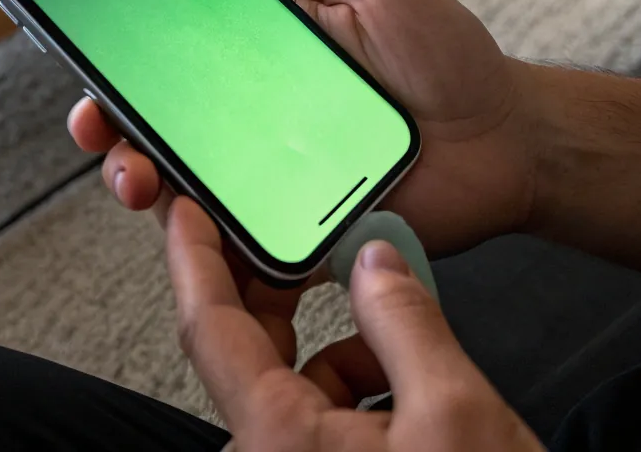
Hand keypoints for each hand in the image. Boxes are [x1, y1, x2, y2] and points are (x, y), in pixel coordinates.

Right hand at [69, 0, 537, 255]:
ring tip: (137, 179)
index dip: (119, 57)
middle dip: (110, 127)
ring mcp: (271, 177)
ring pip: (183, 189)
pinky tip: (194, 236)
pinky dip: (205, 249)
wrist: (508, 138)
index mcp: (258, 56)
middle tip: (96, 123)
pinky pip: (237, 246)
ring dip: (141, 182)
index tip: (85, 50)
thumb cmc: (445, 56)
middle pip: (158, 126)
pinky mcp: (297, 231)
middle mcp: (251, 118)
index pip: (169, 56)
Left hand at [167, 197, 542, 451]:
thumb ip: (405, 322)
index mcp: (278, 440)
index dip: (192, 257)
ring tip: (393, 331)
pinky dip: (352, 392)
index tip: (183, 210)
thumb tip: (374, 261)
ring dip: (337, 352)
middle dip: (279, 295)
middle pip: (249, 353)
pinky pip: (316, 424)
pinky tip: (401, 388)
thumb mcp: (457, 413)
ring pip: (293, 390)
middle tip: (306, 243)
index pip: (208, 326)